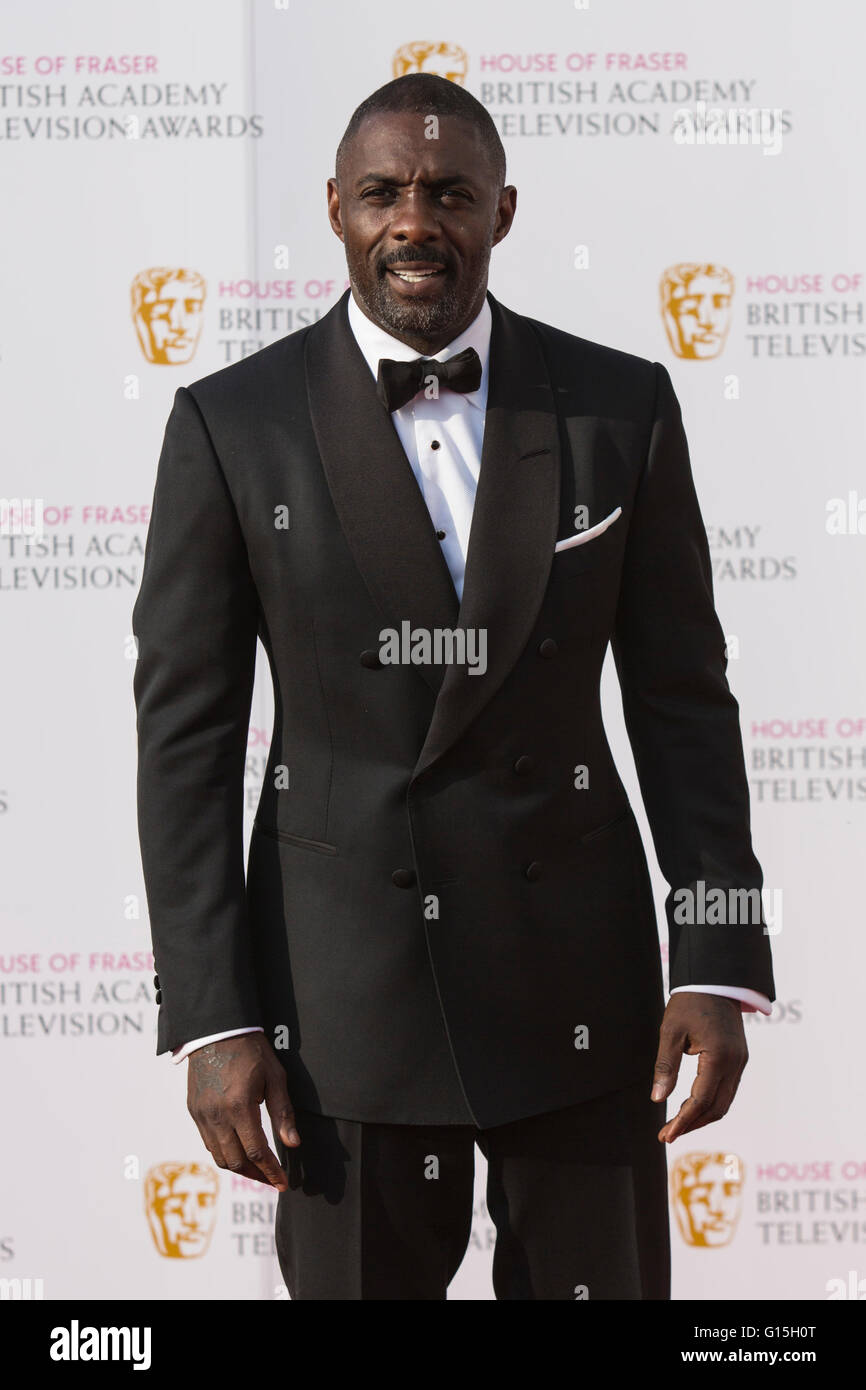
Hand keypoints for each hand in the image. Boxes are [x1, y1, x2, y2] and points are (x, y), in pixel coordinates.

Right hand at [186, 1033, 299, 1188]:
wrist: (216, 1031)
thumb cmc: (251, 1051)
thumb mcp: (275, 1077)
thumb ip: (283, 1112)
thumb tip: (293, 1144)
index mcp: (239, 1106)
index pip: (256, 1152)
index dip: (271, 1171)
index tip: (282, 1183)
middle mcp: (217, 1116)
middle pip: (235, 1161)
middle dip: (256, 1176)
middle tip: (272, 1179)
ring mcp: (202, 1115)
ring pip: (219, 1156)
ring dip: (239, 1168)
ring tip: (257, 1170)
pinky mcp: (194, 1111)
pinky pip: (208, 1142)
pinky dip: (224, 1153)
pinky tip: (239, 1150)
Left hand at [650, 993, 747, 1143]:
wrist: (715, 980)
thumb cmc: (690, 1002)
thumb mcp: (670, 1032)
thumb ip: (665, 1067)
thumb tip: (657, 1099)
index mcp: (718, 1056)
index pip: (701, 1100)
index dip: (683, 1120)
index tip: (666, 1134)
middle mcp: (735, 1063)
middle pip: (716, 1108)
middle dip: (692, 1124)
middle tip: (668, 1134)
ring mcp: (740, 1062)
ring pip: (724, 1102)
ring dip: (702, 1117)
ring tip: (678, 1125)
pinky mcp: (739, 1059)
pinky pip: (727, 1090)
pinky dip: (710, 1103)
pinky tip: (693, 1107)